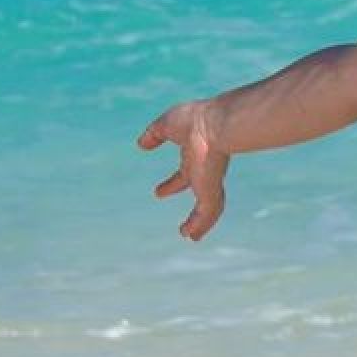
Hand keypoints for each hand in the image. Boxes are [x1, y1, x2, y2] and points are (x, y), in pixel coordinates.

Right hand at [136, 98, 229, 240]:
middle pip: (197, 191)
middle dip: (189, 212)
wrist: (215, 126)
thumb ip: (154, 134)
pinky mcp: (211, 193)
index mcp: (195, 155)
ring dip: (198, 223)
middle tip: (179, 215)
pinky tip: (191, 236)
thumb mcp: (167, 125)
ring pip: (207, 208)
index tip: (158, 192)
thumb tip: (141, 144)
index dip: (173, 184)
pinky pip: (206, 214)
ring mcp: (210, 183)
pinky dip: (200, 226)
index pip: (184, 174)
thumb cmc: (195, 120)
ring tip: (188, 236)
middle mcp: (205, 171)